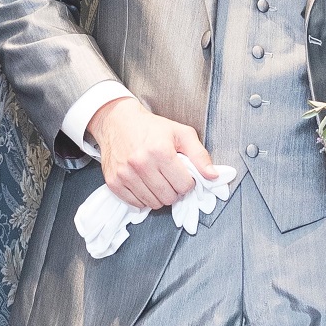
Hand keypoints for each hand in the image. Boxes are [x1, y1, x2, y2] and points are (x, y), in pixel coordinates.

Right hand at [89, 96, 213, 209]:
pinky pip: (135, 203)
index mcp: (161, 151)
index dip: (187, 182)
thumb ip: (200, 155)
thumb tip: (212, 176)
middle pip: (169, 197)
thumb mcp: (182, 133)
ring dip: (159, 196)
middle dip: (174, 191)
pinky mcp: (113, 181)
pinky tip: (144, 184)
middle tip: (170, 178)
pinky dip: (143, 198)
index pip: (184, 185)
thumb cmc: (152, 128)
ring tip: (157, 180)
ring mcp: (125, 174)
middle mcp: (141, 163)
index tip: (182, 174)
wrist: (118, 121)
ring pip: (153, 203)